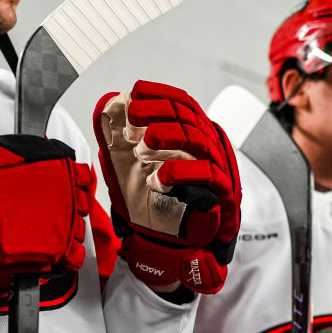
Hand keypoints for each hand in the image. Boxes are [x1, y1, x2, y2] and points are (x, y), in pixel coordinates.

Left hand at [93, 81, 241, 293]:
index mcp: (192, 134)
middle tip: (132, 118)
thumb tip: (109, 106)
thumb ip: (124, 136)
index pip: (182, 103)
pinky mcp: (222, 192)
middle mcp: (208, 146)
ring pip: (198, 141)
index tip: (137, 91)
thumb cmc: (158, 199)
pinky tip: (158, 177)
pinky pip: (206, 175)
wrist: (177, 241)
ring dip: (168, 137)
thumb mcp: (133, 164)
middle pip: (189, 118)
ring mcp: (217, 167)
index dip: (160, 94)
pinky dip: (180, 172)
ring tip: (143, 145)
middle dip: (159, 112)